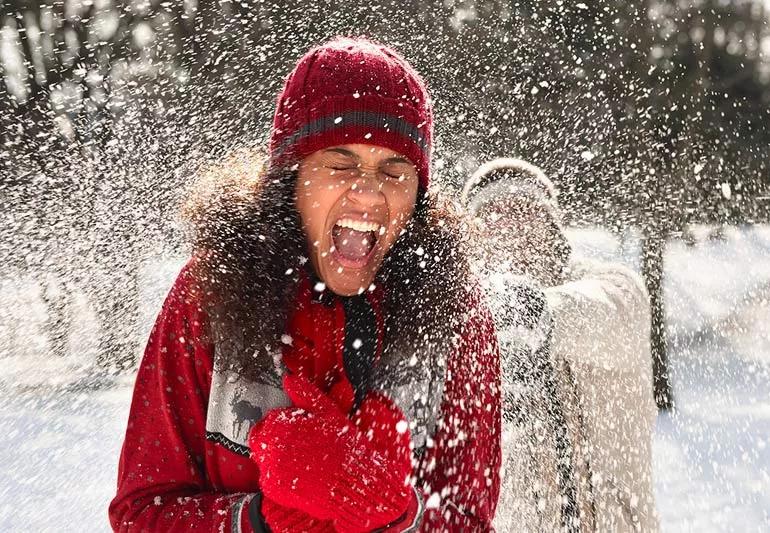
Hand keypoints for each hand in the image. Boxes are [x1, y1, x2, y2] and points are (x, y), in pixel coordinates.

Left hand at [249, 374, 414, 532]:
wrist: (351, 483)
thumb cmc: (342, 447)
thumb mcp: (327, 413)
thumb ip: (305, 393)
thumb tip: (289, 379)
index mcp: (280, 423)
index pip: (270, 418)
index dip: (286, 421)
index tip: (299, 427)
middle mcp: (270, 445)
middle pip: (261, 436)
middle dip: (275, 437)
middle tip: (296, 443)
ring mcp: (269, 468)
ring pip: (263, 456)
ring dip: (276, 454)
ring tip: (300, 458)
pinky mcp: (272, 487)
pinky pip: (267, 476)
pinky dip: (279, 474)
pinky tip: (299, 472)